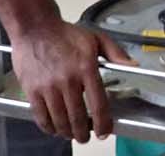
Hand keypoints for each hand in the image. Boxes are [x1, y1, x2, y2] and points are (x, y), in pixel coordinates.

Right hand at [9, 20, 135, 142]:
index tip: (104, 131)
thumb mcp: (95, 39)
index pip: (98, 105)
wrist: (35, 27)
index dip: (103, 124)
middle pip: (78, 118)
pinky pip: (41, 117)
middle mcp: (67, 80)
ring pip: (60, 121)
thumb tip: (132, 65)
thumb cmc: (64, 33)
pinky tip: (54, 127)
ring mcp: (48, 86)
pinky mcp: (32, 90)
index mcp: (86, 68)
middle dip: (84, 133)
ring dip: (68, 133)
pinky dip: (49, 127)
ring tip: (71, 133)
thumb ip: (116, 53)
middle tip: (86, 136)